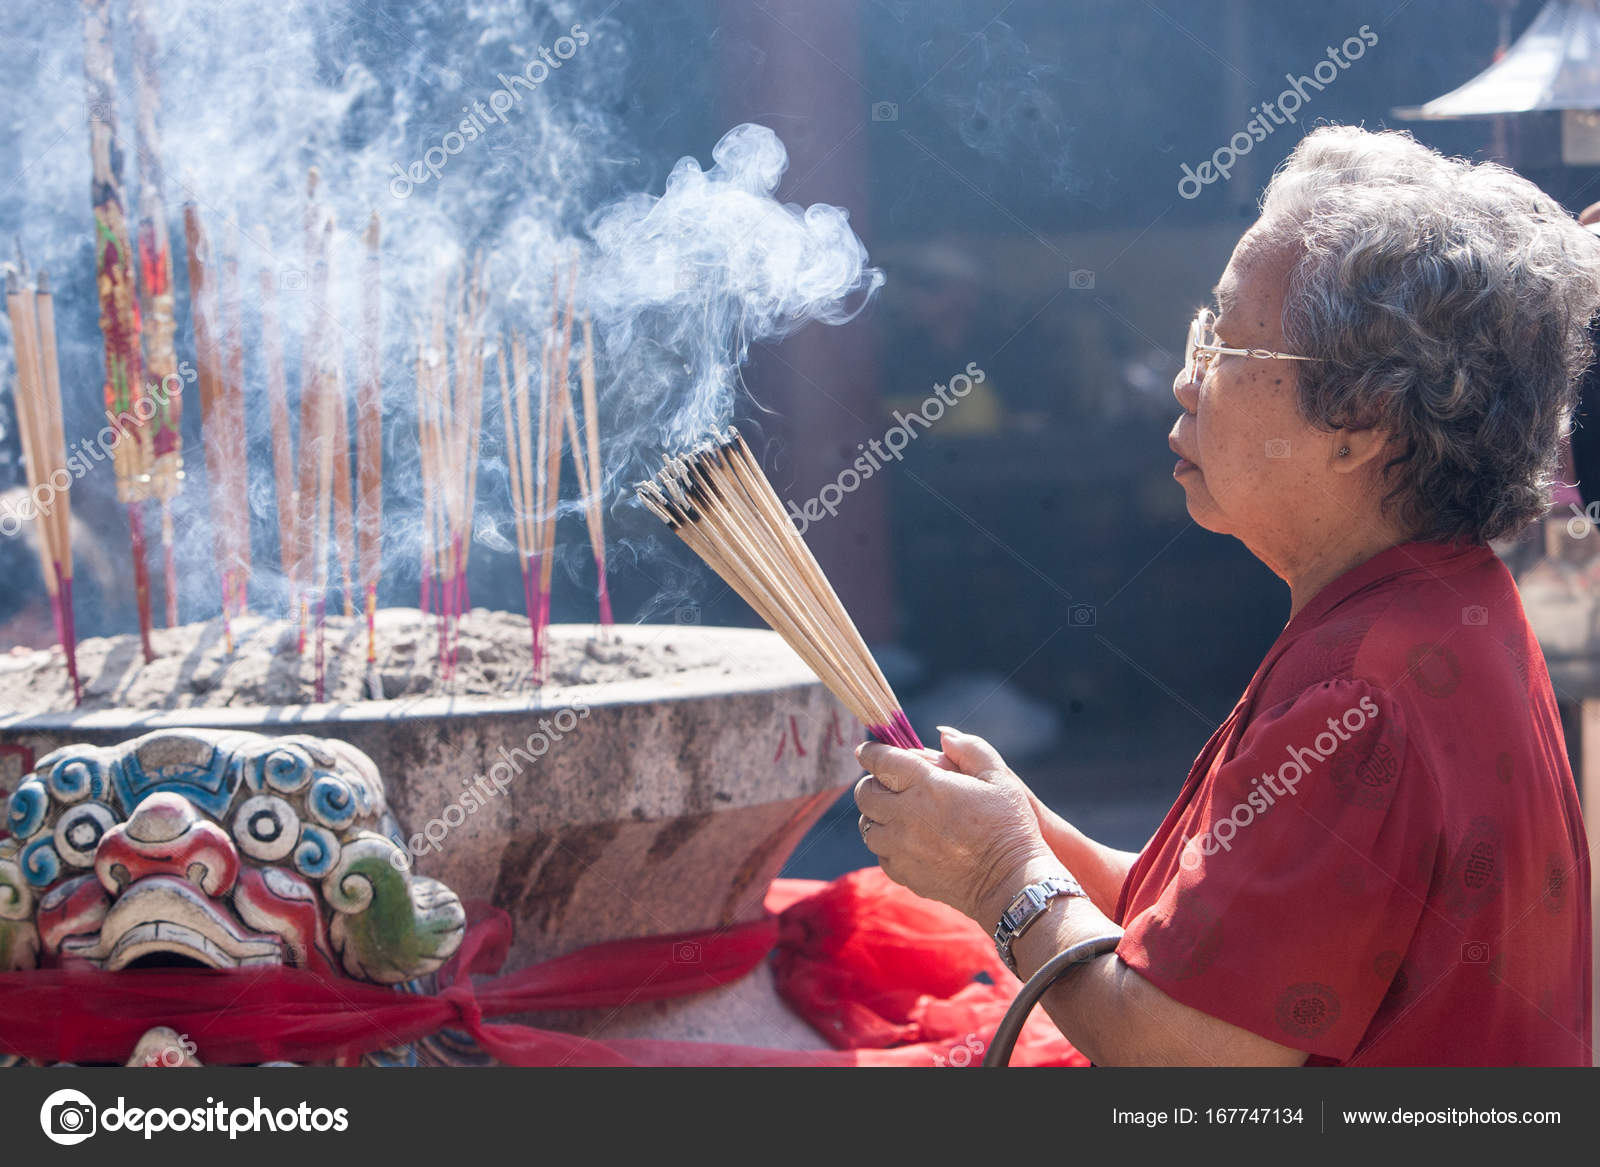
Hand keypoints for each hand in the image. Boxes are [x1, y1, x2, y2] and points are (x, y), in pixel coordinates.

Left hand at [854, 725, 1060, 924]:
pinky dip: (886, 843)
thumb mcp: (998, 777)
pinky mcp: (902, 873)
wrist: (1010, 882)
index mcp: (926, 786)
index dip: (871, 751)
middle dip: (872, 782)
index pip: (880, 761)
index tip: (870, 750)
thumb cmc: (1008, 826)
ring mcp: (900, 847)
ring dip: (877, 815)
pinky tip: (907, 840)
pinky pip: (879, 854)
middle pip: (865, 793)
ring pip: (867, 826)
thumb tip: (943, 736)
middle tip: (887, 782)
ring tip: (897, 812)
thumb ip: (970, 749)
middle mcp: (906, 815)